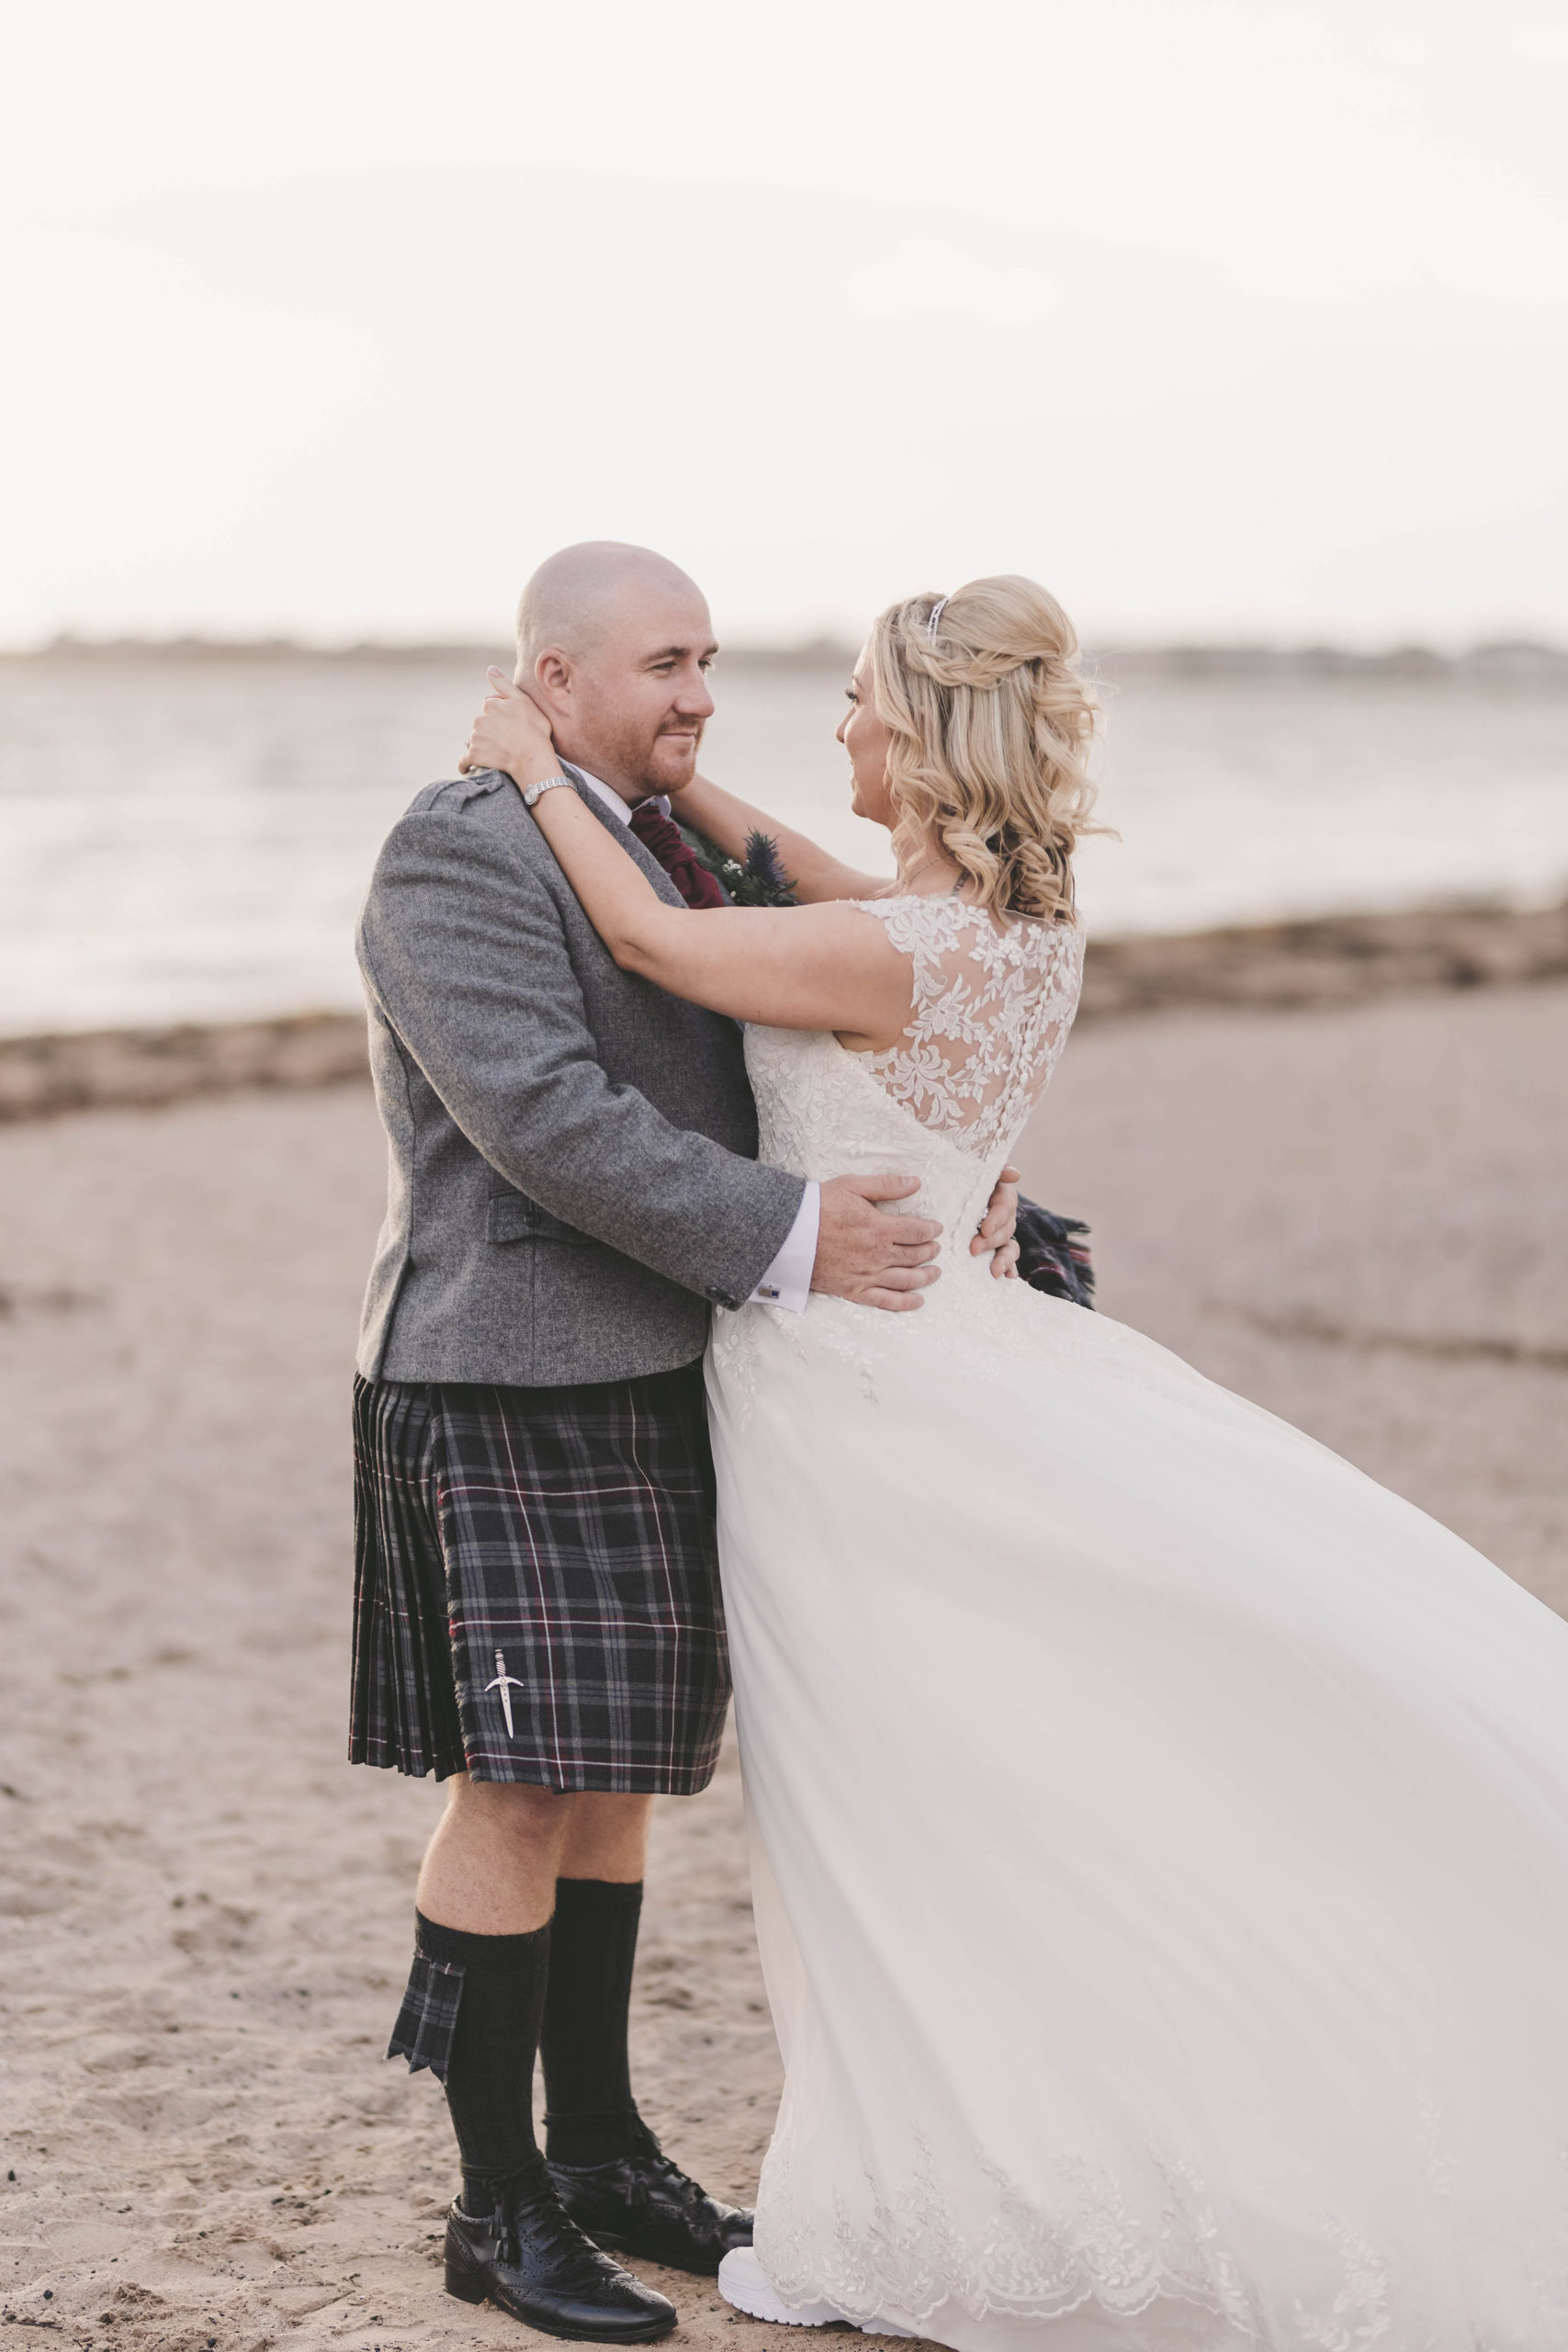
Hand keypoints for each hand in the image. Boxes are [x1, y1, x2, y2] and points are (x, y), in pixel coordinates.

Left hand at [460, 668, 559, 787]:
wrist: (532, 759)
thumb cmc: (534, 730)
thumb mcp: (524, 701)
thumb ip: (505, 685)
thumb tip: (489, 669)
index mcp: (490, 704)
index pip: (491, 707)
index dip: (502, 715)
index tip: (512, 724)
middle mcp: (479, 719)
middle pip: (483, 723)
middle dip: (492, 730)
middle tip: (509, 740)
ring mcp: (475, 738)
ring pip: (477, 740)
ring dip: (484, 745)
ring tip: (501, 754)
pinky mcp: (473, 755)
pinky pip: (464, 761)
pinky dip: (465, 765)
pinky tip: (467, 769)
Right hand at [812, 1173, 942, 1313]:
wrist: (787, 1234)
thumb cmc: (818, 1207)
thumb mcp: (852, 1186)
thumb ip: (886, 1185)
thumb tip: (915, 1183)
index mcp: (879, 1228)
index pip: (916, 1231)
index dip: (931, 1230)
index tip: (936, 1228)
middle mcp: (877, 1255)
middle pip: (914, 1256)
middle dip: (930, 1251)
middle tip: (936, 1248)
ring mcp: (866, 1275)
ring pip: (905, 1279)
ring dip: (925, 1277)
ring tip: (935, 1273)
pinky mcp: (853, 1290)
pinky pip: (885, 1301)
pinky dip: (904, 1302)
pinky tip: (917, 1301)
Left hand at [971, 1162, 1020, 1279]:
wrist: (951, 1184)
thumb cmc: (962, 1172)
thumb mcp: (974, 1164)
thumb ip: (995, 1167)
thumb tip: (1015, 1174)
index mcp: (1000, 1193)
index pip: (1004, 1206)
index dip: (997, 1218)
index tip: (984, 1228)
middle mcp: (1004, 1214)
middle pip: (1006, 1228)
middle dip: (992, 1241)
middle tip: (973, 1249)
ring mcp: (1001, 1231)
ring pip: (1009, 1245)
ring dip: (1004, 1259)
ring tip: (995, 1271)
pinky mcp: (995, 1245)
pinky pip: (1006, 1257)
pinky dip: (1009, 1268)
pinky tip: (1008, 1278)